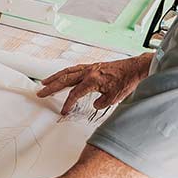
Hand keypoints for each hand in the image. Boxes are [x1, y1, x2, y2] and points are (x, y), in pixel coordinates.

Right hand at [37, 54, 152, 115]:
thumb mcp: (114, 98)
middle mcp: (89, 71)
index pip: (74, 94)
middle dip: (51, 87)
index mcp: (92, 80)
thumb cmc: (127, 81)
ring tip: (45, 82)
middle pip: (65, 80)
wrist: (136, 69)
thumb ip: (101, 103)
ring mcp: (90, 67)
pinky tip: (63, 75)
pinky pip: (75, 68)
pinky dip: (67, 72)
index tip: (63, 111)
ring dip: (56, 77)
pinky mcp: (94, 66)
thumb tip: (95, 104)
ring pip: (68, 71)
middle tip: (40, 92)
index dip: (67, 104)